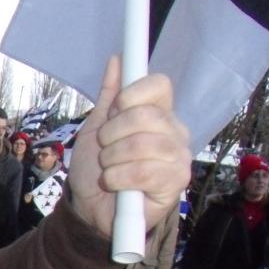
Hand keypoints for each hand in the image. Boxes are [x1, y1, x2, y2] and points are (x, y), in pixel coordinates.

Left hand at [67, 56, 190, 236]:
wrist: (90, 209)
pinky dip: (118, 177)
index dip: (132, 94)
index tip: (113, 111)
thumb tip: (118, 59)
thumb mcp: (95, 128)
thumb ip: (109, 95)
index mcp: (158, 113)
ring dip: (111, 159)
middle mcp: (174, 132)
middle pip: (146, 115)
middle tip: (103, 149)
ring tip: (107, 169)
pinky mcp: (175, 183)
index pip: (159, 85)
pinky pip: (143, 172)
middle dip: (111, 134)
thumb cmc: (95, 169)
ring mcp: (178, 158)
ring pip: (143, 144)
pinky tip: (113, 184)